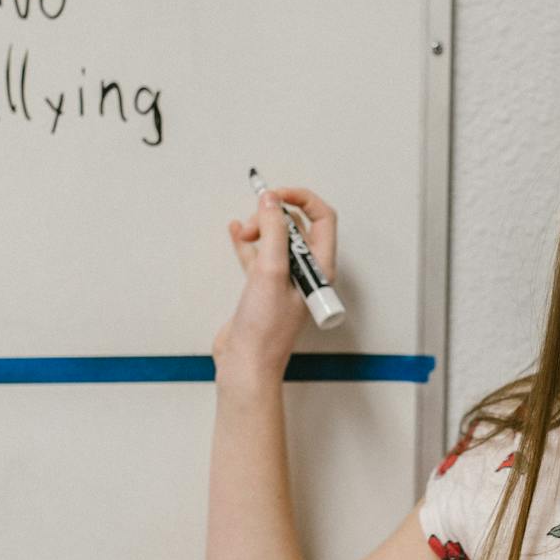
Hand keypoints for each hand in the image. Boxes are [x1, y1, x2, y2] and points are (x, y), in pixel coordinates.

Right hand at [213, 186, 337, 379]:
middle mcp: (305, 273)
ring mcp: (283, 280)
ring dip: (260, 227)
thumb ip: (273, 232)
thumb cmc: (265, 331)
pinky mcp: (262, 288)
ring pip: (276, 240)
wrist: (246, 364)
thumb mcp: (270, 272)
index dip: (301, 199)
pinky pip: (258, 255)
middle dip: (276, 215)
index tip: (276, 195)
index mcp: (319, 269)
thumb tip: (271, 203)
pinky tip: (237, 232)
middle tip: (257, 222)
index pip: (322, 219)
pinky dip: (248, 242)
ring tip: (244, 230)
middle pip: (297, 227)